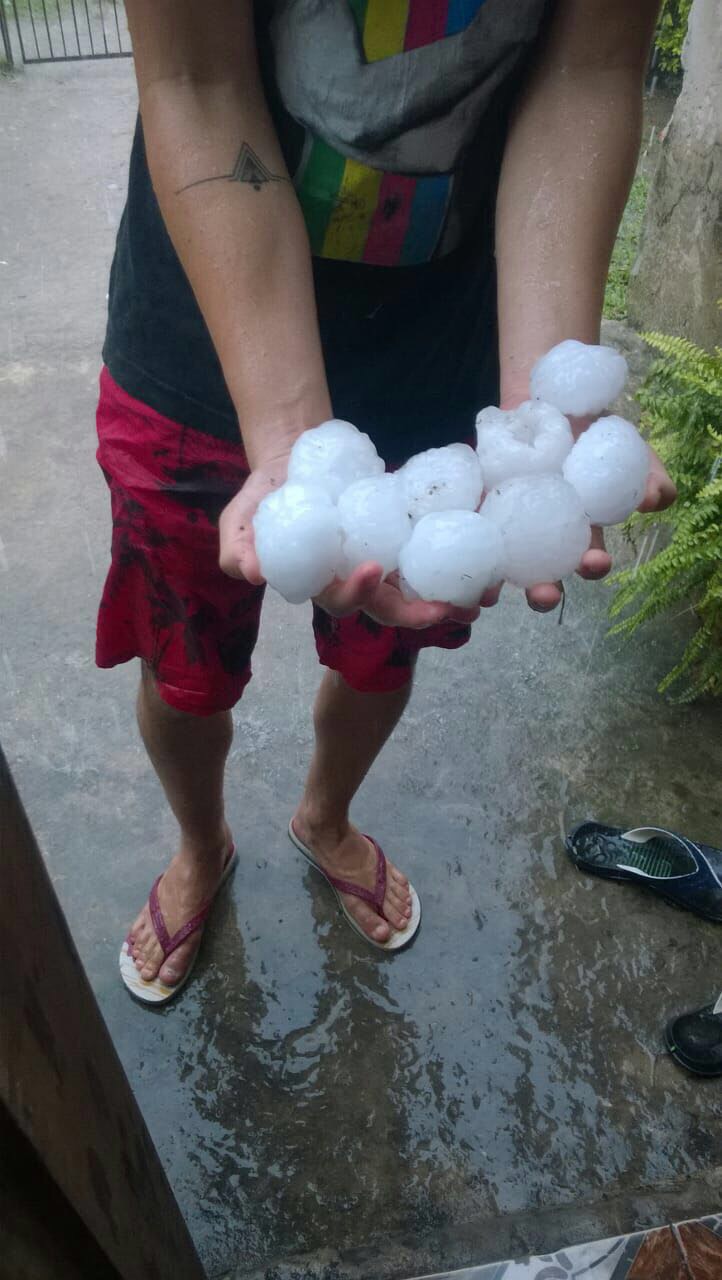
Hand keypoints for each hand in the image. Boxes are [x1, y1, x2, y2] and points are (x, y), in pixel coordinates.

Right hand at [219, 460, 478, 628]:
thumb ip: (239, 547)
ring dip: (451, 597)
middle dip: (418, 612)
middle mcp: (360, 580)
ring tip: (481, 597)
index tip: (372, 570)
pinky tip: (487, 557)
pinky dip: (461, 559)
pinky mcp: (407, 535)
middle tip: (445, 607)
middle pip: (391, 606)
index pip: (343, 600)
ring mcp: (387, 559)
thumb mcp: (239, 518)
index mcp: (324, 582)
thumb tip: (253, 573)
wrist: (296, 459)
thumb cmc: (266, 495)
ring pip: (421, 587)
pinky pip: (436, 553)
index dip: (358, 594)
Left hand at [478, 443, 676, 613]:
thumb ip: (647, 472)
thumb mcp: (624, 447)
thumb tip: (658, 499)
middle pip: (543, 576)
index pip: (587, 560)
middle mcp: (542, 537)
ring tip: (492, 594)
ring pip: (501, 566)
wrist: (545, 396)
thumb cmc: (589, 431)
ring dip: (497, 585)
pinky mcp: (477, 507)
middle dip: (544, 593)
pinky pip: (469, 531)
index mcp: (579, 530)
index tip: (596, 562)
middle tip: (545, 594)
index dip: (592, 567)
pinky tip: (462, 551)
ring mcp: (507, 525)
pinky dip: (465, 544)